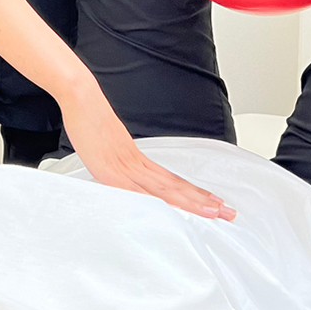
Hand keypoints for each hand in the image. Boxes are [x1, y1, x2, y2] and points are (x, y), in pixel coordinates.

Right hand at [60, 86, 235, 219]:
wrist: (82, 96)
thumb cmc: (89, 117)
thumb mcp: (106, 144)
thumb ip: (116, 159)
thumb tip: (121, 168)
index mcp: (137, 159)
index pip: (171, 180)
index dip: (193, 193)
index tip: (213, 202)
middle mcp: (137, 164)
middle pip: (176, 187)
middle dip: (203, 202)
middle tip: (228, 212)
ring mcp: (126, 167)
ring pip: (165, 190)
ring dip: (191, 202)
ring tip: (214, 212)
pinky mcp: (111, 171)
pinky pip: (137, 192)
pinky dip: (155, 202)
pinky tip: (170, 211)